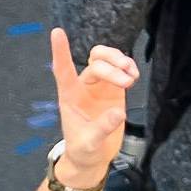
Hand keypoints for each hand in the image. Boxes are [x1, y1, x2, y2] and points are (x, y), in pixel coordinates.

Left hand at [48, 30, 139, 186]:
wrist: (92, 158)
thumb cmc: (83, 151)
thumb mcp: (89, 145)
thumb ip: (102, 129)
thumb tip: (118, 113)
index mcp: (69, 97)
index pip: (62, 70)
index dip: (60, 52)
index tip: (57, 32)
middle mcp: (82, 87)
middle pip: (95, 63)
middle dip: (111, 68)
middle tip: (126, 83)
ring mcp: (98, 86)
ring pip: (106, 60)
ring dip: (120, 62)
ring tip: (132, 75)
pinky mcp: (113, 89)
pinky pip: (120, 69)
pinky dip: (128, 68)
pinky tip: (134, 76)